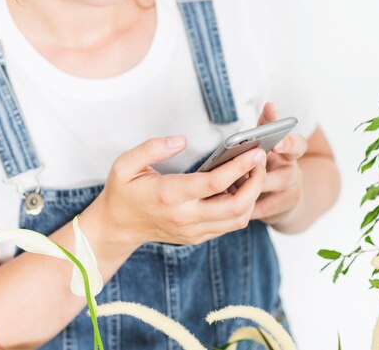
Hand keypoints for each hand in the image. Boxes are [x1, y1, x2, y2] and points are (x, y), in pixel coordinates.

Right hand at [97, 135, 267, 250]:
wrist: (117, 228)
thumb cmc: (123, 192)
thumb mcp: (125, 164)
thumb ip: (152, 148)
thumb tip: (182, 140)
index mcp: (169, 195)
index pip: (215, 183)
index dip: (241, 166)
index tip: (255, 151)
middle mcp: (185, 217)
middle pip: (236, 206)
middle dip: (256, 182)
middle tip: (261, 160)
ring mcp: (193, 231)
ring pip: (238, 219)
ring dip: (253, 196)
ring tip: (253, 172)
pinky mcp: (198, 237)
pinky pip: (229, 225)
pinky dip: (242, 207)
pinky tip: (239, 187)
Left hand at [232, 102, 307, 226]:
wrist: (285, 199)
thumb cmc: (269, 166)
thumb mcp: (269, 145)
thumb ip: (266, 128)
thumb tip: (269, 105)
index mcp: (290, 153)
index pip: (298, 144)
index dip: (288, 143)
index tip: (275, 143)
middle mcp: (293, 171)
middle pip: (290, 169)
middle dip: (270, 168)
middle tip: (255, 161)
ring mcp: (291, 191)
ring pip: (276, 186)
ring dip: (255, 184)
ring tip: (233, 180)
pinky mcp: (282, 209)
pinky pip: (265, 207)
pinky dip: (250, 205)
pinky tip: (232, 203)